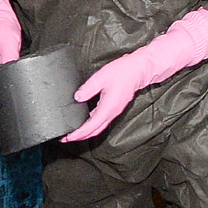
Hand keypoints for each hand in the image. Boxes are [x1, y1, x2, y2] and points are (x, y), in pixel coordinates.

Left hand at [63, 9, 207, 141]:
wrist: (141, 69)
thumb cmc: (123, 71)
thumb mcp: (102, 77)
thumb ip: (88, 88)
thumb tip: (77, 97)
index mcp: (108, 107)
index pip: (91, 126)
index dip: (78, 133)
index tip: (67, 137)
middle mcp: (112, 112)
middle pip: (95, 131)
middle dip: (80, 136)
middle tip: (66, 138)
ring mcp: (115, 111)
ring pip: (99, 127)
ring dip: (87, 132)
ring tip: (74, 132)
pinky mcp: (116, 107)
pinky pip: (103, 121)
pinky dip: (93, 125)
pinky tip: (86, 120)